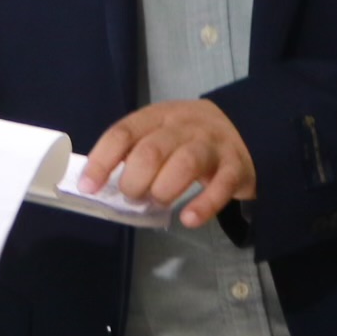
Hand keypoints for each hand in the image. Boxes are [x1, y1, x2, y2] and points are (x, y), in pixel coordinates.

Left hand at [80, 97, 257, 226]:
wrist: (247, 127)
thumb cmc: (191, 137)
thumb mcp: (162, 132)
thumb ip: (136, 152)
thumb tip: (102, 184)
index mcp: (158, 116)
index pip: (123, 133)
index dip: (102, 161)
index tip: (89, 187)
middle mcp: (183, 126)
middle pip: (152, 150)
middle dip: (135, 180)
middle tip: (133, 196)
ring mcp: (211, 145)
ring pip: (184, 163)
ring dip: (163, 190)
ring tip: (158, 202)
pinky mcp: (235, 167)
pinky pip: (220, 187)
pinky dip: (202, 206)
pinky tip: (188, 219)